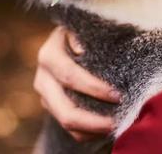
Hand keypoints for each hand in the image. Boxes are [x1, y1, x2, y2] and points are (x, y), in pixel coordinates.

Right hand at [34, 26, 120, 140]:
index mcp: (50, 54)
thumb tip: (80, 49)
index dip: (94, 88)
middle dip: (93, 120)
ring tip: (116, 127)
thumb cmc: (86, 32)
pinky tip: (106, 129)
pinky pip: (69, 130)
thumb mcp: (84, 27)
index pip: (70, 76)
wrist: (73, 39)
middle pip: (65, 110)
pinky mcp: (52, 107)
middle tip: (118, 121)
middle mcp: (43, 77)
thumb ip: (82, 34)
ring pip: (65, 123)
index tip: (119, 95)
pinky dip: (88, 133)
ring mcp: (45, 95)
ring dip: (92, 129)